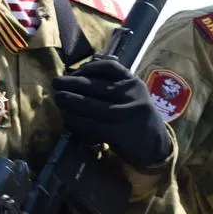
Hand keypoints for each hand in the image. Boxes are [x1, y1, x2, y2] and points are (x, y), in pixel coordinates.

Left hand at [52, 57, 171, 167]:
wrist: (156, 145)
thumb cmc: (136, 117)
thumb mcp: (133, 95)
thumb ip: (115, 82)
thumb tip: (84, 68)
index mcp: (133, 83)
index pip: (110, 67)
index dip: (89, 68)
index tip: (74, 71)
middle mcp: (131, 96)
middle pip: (97, 86)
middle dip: (73, 83)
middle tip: (56, 82)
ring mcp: (126, 114)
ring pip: (93, 105)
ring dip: (71, 101)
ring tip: (58, 98)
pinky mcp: (120, 133)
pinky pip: (93, 125)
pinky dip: (77, 121)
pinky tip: (68, 118)